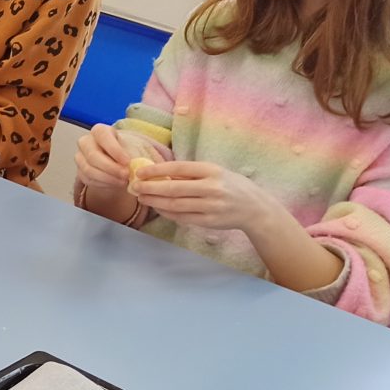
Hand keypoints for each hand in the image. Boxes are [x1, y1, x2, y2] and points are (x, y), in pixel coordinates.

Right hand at [75, 124, 136, 193]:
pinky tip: (115, 184)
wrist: (115, 161)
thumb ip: (133, 155)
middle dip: (111, 168)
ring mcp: (80, 157)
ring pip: (89, 170)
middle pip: (93, 155)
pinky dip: (103, 184)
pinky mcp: (80, 171)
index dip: (114, 150)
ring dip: (108, 178)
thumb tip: (135, 166)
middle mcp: (86, 142)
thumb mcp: (130, 148)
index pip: (103, 136)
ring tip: (123, 182)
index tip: (127, 162)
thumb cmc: (123, 151)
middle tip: (126, 175)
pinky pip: (89, 179)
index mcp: (99, 131)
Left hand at [129, 159, 276, 232]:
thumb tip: (159, 173)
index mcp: (212, 170)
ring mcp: (211, 206)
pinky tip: (157, 207)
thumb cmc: (231, 186)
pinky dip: (167, 212)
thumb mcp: (215, 172)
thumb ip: (191, 174)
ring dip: (155, 202)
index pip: (179, 168)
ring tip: (142, 197)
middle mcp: (212, 188)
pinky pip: (182, 217)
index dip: (157, 170)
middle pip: (174, 188)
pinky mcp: (209, 222)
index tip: (140, 171)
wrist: (255, 208)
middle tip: (134, 186)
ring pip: (175, 205)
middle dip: (150, 188)